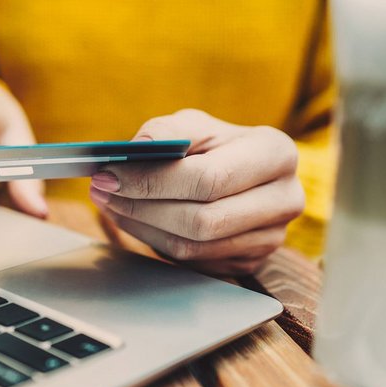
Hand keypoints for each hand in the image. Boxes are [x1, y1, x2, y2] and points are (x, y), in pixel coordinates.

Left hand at [90, 109, 303, 275]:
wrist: (240, 173)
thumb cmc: (215, 145)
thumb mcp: (194, 124)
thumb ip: (167, 130)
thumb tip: (137, 148)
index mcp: (276, 154)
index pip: (208, 179)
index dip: (152, 180)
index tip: (108, 174)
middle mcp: (285, 199)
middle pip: (201, 220)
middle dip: (141, 206)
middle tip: (100, 191)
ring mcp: (271, 238)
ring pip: (192, 246)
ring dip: (140, 225)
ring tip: (109, 202)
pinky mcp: (249, 262)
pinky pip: (192, 262)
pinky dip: (153, 240)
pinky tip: (132, 218)